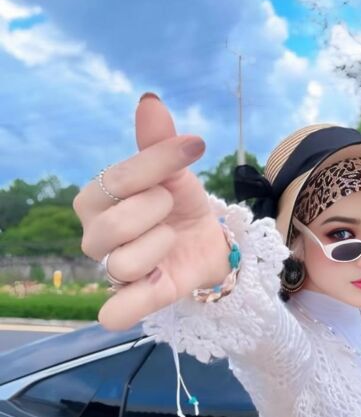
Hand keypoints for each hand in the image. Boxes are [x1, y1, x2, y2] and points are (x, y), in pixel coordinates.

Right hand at [73, 95, 230, 331]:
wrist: (210, 241)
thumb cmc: (181, 204)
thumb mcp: (176, 172)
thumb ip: (158, 143)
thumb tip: (149, 102)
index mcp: (96, 200)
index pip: (114, 181)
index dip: (156, 163)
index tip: (194, 147)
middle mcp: (95, 237)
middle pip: (112, 226)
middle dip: (156, 210)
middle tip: (171, 207)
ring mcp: (114, 271)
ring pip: (121, 265)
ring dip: (159, 246)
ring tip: (172, 238)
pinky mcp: (137, 300)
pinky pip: (115, 314)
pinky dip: (140, 298)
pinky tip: (165, 276)